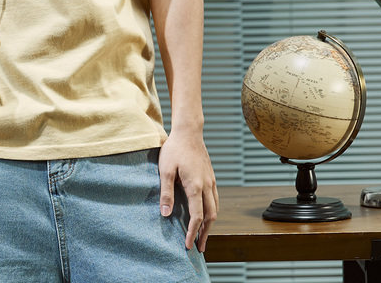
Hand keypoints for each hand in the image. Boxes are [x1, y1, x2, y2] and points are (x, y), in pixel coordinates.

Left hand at [158, 129, 218, 252]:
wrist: (188, 131)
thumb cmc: (174, 149)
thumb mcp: (165, 169)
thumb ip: (166, 192)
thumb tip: (165, 214)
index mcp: (195, 186)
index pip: (197, 217)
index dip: (193, 233)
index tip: (188, 245)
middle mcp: (206, 186)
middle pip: (210, 217)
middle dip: (205, 234)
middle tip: (199, 248)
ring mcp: (211, 181)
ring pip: (215, 209)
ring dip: (210, 224)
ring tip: (203, 235)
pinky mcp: (211, 177)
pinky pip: (215, 199)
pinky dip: (212, 212)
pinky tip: (206, 215)